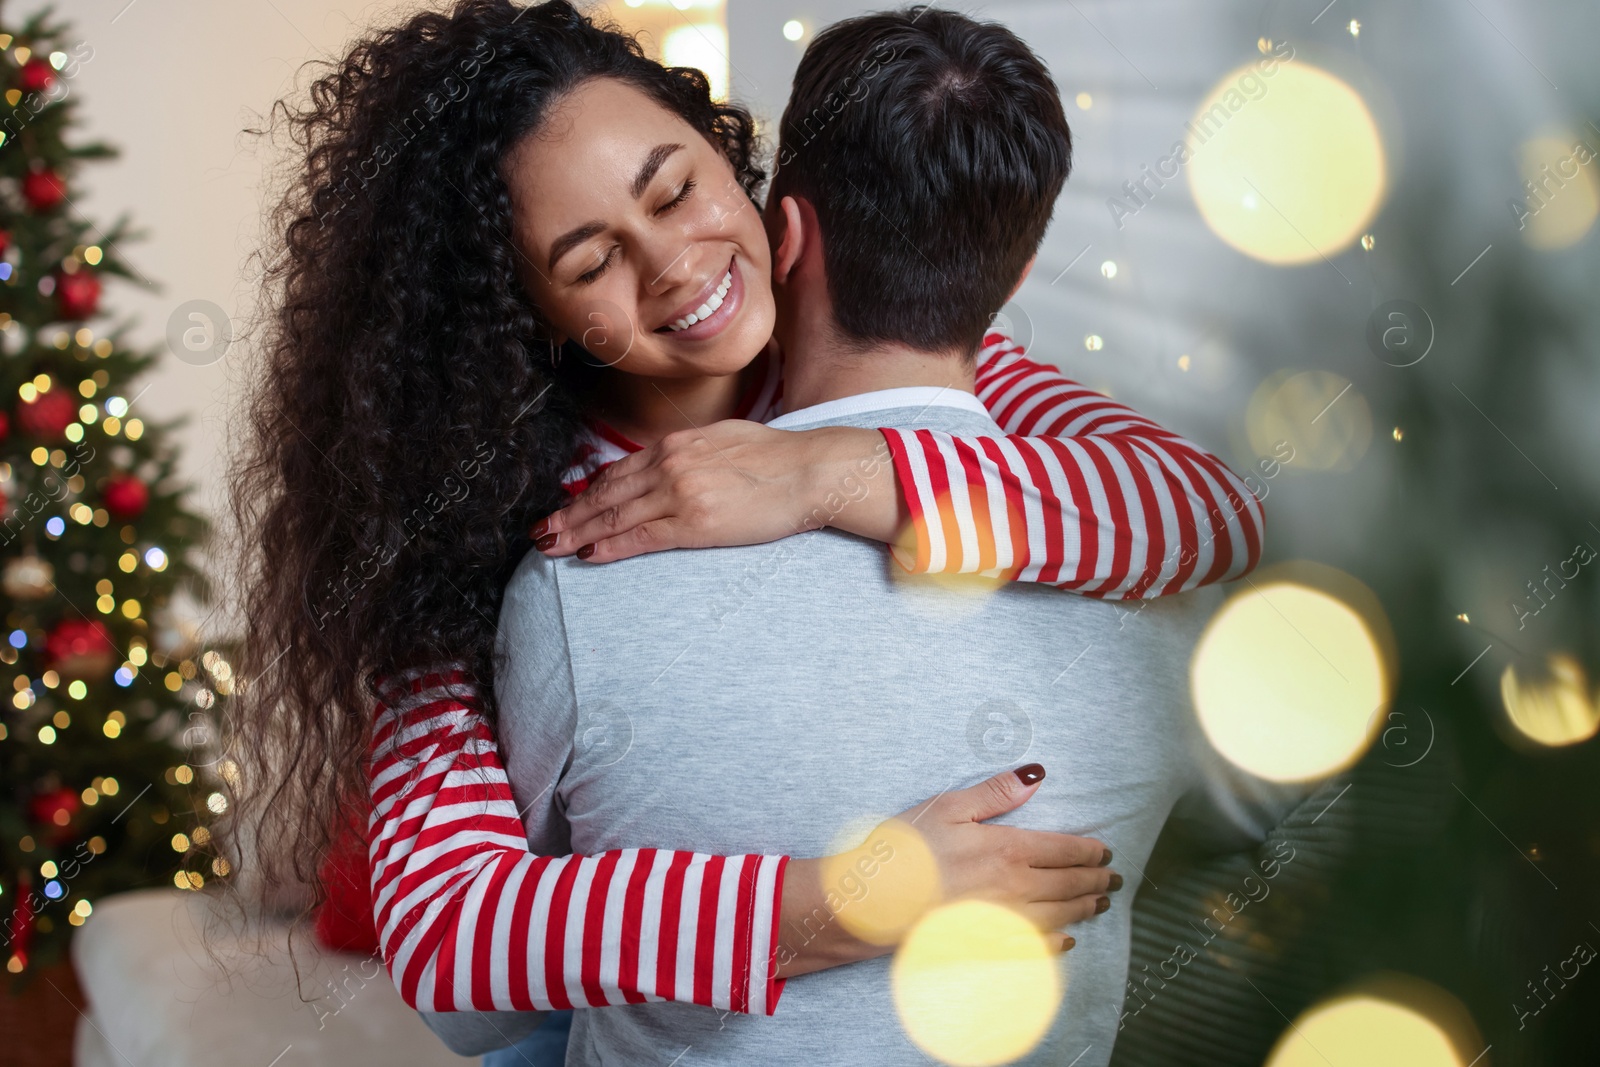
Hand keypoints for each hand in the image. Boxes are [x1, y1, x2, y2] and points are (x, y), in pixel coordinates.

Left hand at [530, 421, 900, 562]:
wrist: (810, 471)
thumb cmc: (777, 458)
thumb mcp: (723, 440)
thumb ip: (689, 453)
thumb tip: (667, 466)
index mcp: (675, 444)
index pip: (619, 471)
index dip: (588, 491)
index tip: (567, 504)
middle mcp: (670, 464)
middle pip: (607, 493)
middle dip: (570, 513)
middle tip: (541, 530)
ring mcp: (679, 493)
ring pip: (615, 515)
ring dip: (578, 531)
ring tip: (552, 545)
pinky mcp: (694, 522)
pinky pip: (640, 537)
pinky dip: (610, 546)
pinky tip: (589, 553)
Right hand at [775, 765, 1118, 977]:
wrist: (872, 902)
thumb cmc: (906, 849)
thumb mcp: (949, 807)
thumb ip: (996, 793)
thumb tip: (1036, 774)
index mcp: (1007, 850)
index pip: (1064, 851)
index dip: (1090, 852)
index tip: (1106, 853)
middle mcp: (1015, 888)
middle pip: (1069, 885)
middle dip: (1096, 881)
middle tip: (1114, 879)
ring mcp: (1004, 922)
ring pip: (1059, 916)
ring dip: (1084, 909)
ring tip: (1099, 904)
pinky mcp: (988, 946)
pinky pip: (1035, 948)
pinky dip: (1057, 943)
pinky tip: (1066, 940)